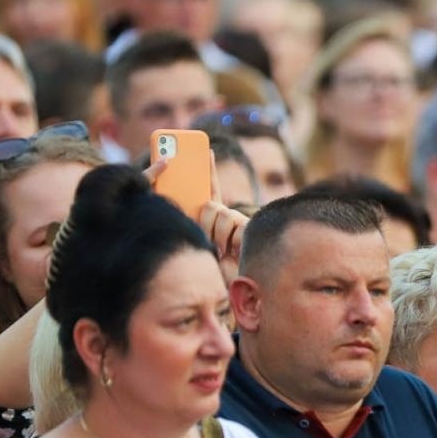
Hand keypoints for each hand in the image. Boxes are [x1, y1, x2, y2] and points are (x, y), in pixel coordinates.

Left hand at [199, 152, 250, 283]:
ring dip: (215, 234)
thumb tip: (188, 201)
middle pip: (210, 203)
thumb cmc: (210, 269)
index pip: (211, 188)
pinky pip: (231, 222)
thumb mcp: (196, 241)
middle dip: (205, 222)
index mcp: (215, 218)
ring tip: (221, 250)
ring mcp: (240, 222)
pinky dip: (228, 239)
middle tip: (210, 241)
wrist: (229, 288)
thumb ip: (193, 220)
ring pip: (218, 212)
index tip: (208, 150)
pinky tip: (233, 251)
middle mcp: (228, 217)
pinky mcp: (249, 228)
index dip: (209, 169)